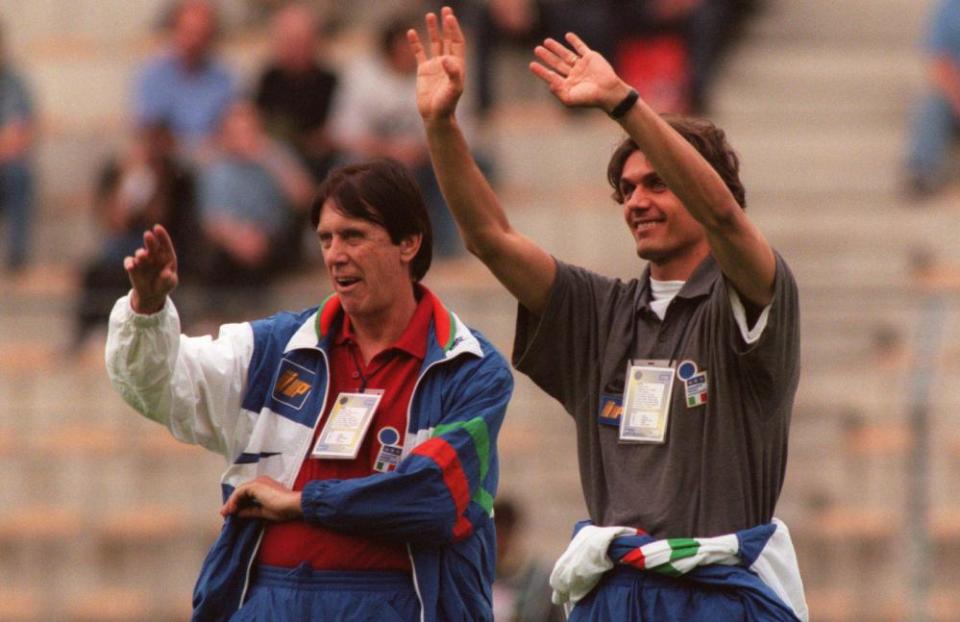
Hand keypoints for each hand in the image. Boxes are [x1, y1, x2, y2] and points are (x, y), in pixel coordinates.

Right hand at [124, 224, 177, 313]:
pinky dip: (129, 263)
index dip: (162, 236)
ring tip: (142, 255)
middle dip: (150, 240)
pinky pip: (129, 262)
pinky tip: (130, 266)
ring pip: (140, 253)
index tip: (157, 227)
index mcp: (166, 256)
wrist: (151, 294)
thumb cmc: (164, 285)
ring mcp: (142, 260)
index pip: (165, 244)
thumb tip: (167, 274)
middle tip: (148, 235)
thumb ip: (169, 279)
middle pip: (152, 246)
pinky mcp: (132, 267)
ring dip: (140, 253)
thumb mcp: (169, 284)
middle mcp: (154, 255)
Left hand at [220, 476, 302, 520]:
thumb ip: (251, 511)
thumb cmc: (284, 509)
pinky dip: (234, 500)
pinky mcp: (255, 485)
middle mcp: (260, 481)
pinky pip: (239, 492)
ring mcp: (258, 482)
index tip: (232, 513)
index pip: (247, 494)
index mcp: (264, 486)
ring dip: (231, 502)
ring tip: (227, 513)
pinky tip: (232, 509)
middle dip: (232, 503)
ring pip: (239, 491)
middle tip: (225, 513)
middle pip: (241, 491)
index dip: (238, 503)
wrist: (292, 505)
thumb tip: (238, 513)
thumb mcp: (263, 511)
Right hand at [408, 7, 466, 121]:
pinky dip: (415, 43)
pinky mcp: (423, 71)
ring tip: (430, 15)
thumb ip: (453, 74)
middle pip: (448, 39)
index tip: (449, 17)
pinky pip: (419, 53)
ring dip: (433, 30)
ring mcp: (435, 66)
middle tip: (445, 9)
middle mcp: (447, 63)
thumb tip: (446, 59)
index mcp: (457, 65)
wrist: (435, 116)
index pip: (457, 42)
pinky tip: (411, 32)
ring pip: (434, 43)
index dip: (454, 29)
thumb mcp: (453, 90)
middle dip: (447, 25)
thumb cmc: (447, 104)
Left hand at [529, 33, 631, 112]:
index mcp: (568, 85)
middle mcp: (574, 75)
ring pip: (566, 54)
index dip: (541, 71)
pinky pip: (581, 47)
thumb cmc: (589, 98)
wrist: (608, 91)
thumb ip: (557, 90)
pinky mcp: (591, 58)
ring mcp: (582, 65)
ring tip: (546, 42)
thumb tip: (549, 83)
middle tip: (536, 49)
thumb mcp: (569, 98)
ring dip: (556, 48)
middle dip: (547, 56)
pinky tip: (567, 35)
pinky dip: (575, 41)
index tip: (532, 65)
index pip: (551, 76)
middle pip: (557, 63)